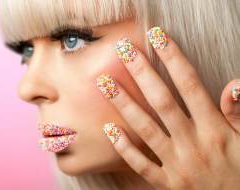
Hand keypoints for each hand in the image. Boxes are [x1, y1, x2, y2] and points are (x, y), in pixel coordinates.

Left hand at [98, 29, 239, 188]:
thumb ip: (238, 112)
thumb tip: (234, 85)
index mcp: (215, 128)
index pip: (190, 85)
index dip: (174, 58)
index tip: (157, 37)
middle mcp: (193, 143)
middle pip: (162, 101)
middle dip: (141, 73)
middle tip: (123, 51)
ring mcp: (178, 165)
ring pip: (146, 129)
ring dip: (124, 104)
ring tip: (105, 83)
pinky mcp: (168, 184)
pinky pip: (143, 166)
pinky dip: (125, 149)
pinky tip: (110, 130)